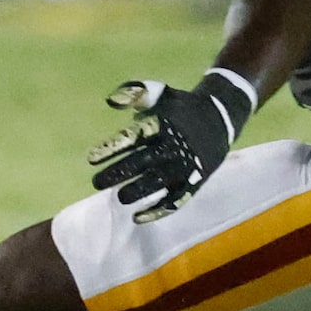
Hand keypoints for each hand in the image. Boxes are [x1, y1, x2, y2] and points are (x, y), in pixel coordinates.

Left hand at [88, 73, 254, 222]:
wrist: (220, 118)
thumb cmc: (180, 107)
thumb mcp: (161, 93)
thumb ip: (135, 93)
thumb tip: (111, 101)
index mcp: (163, 125)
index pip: (133, 137)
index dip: (112, 147)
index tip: (91, 158)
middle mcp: (174, 147)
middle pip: (141, 163)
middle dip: (117, 174)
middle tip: (96, 182)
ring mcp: (184, 166)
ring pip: (157, 183)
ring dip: (136, 192)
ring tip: (118, 197)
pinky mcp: (194, 181)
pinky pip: (177, 200)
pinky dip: (159, 210)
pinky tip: (138, 217)